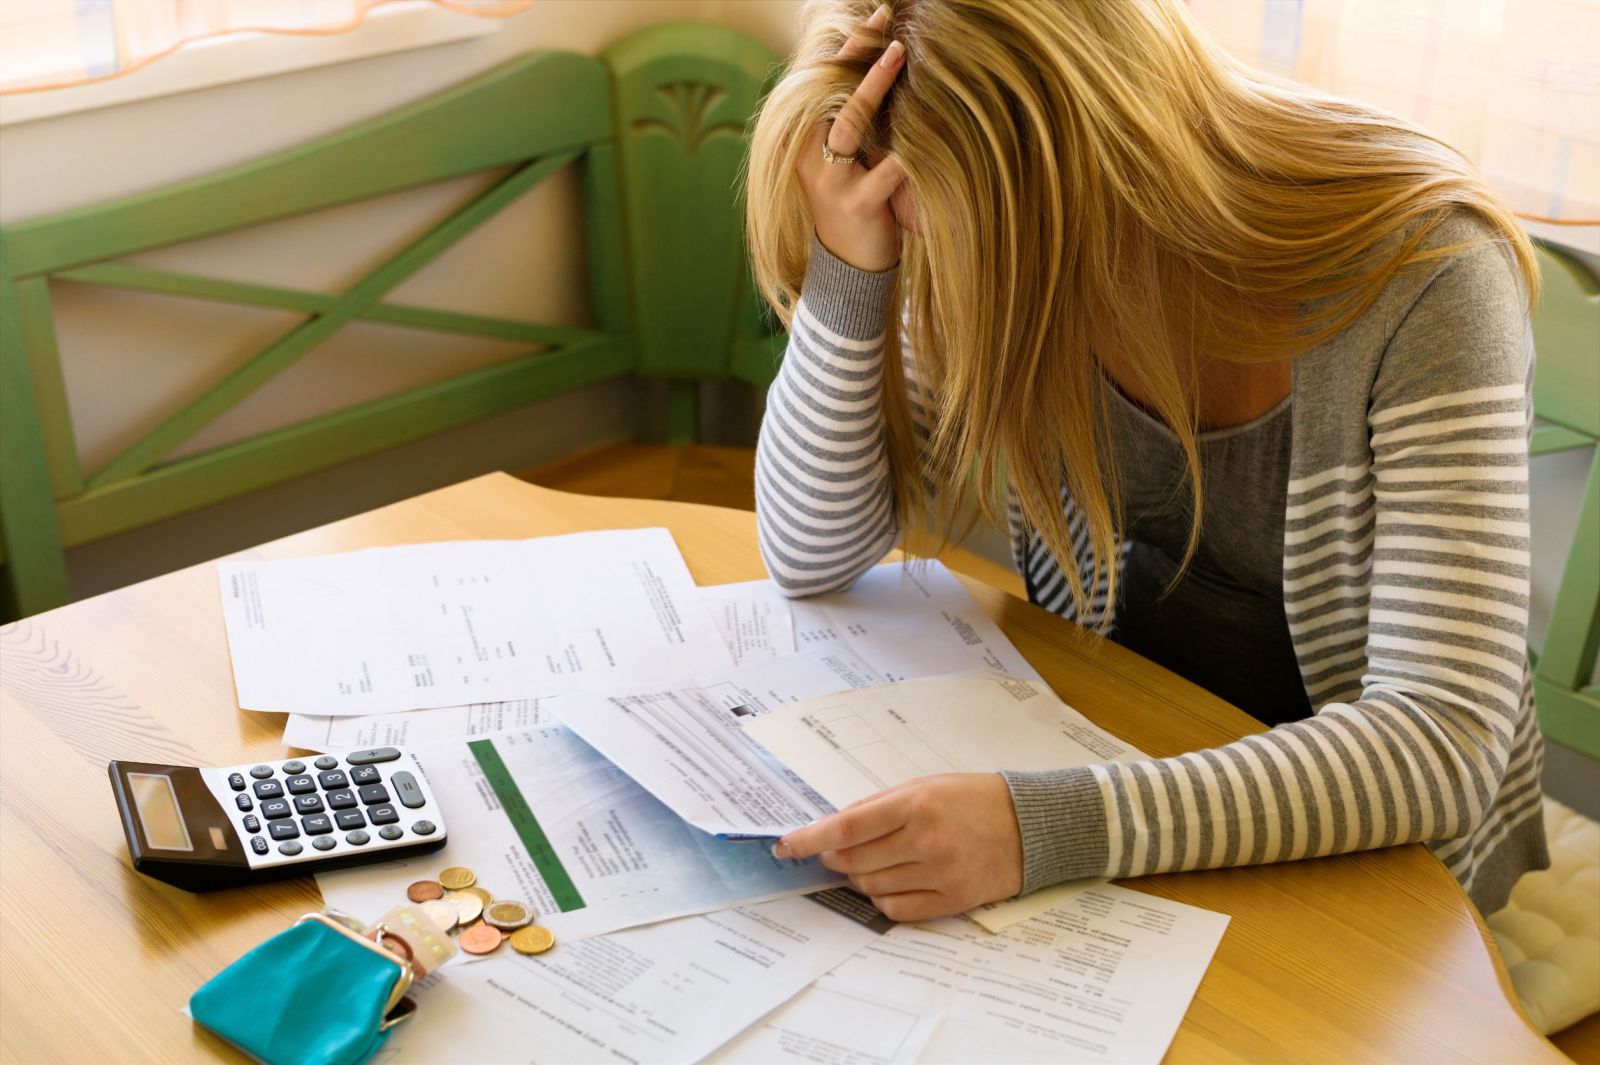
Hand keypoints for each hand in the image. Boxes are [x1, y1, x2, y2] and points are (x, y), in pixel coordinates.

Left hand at [773, 773, 1023, 921]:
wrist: (1031, 824)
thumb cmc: (973, 798)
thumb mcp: (924, 785)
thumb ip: (878, 806)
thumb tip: (832, 827)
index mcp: (915, 804)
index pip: (846, 827)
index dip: (808, 840)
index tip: (785, 846)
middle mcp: (926, 840)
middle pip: (853, 862)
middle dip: (834, 858)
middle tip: (834, 851)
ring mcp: (940, 873)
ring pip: (871, 887)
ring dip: (860, 877)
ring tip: (873, 862)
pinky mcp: (953, 899)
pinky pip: (897, 910)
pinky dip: (882, 899)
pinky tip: (888, 883)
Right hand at [797, 5, 907, 271]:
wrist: (849, 269)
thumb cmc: (857, 203)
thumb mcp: (849, 160)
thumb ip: (856, 124)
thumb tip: (882, 71)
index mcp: (805, 141)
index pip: (818, 80)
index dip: (845, 45)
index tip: (875, 14)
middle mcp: (810, 156)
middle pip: (827, 91)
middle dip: (856, 52)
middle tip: (884, 18)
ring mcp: (830, 182)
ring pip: (849, 123)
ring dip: (873, 86)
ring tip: (899, 54)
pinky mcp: (856, 205)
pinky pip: (885, 170)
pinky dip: (908, 149)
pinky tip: (929, 128)